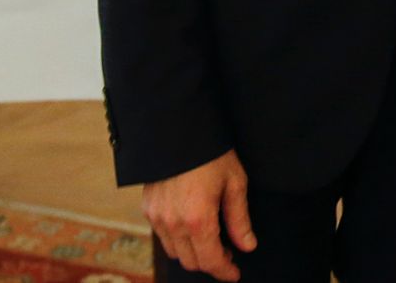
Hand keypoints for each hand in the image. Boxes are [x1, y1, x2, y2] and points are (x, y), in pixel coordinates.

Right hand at [141, 149, 255, 280]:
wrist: (179, 128)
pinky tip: (192, 226)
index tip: (234, 275)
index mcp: (198, 219)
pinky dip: (178, 239)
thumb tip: (247, 245)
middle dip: (210, 263)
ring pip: (175, 252)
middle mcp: (173, 223)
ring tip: (211, 239)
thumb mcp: (234, 183)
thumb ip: (239, 219)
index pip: (210, 261)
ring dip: (193, 253)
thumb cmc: (212, 153)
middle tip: (227, 254)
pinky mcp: (148, 207)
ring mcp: (157, 216)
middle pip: (191, 261)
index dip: (224, 272)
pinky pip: (163, 236)